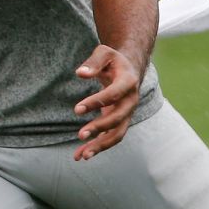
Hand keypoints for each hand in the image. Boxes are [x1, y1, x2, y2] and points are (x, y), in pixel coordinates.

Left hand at [72, 44, 142, 160]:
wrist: (128, 69)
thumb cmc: (113, 60)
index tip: (77, 110)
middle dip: (100, 128)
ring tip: (82, 155)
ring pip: (117, 134)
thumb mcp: (104, 53)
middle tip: (80, 135)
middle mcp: (131, 101)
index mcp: (128, 82)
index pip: (114, 95)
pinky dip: (96, 147)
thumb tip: (80, 73)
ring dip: (101, 146)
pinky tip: (79, 155)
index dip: (96, 102)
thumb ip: (93, 62)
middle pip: (118, 119)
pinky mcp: (120, 122)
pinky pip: (110, 138)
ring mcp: (127, 114)